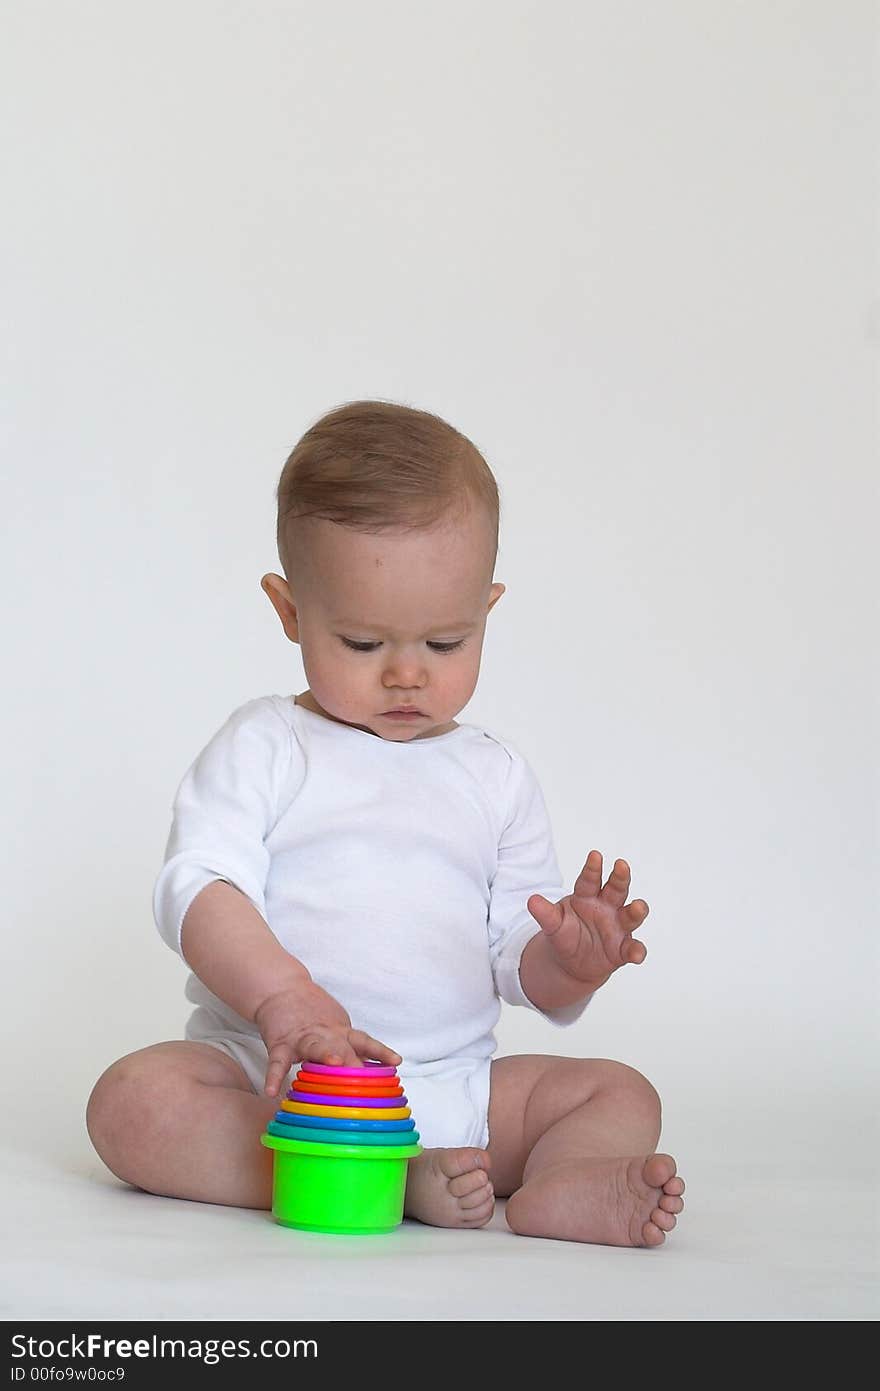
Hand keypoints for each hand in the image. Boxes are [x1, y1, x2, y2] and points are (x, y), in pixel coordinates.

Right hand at [254, 977, 401, 1097]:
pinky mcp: (280, 1044)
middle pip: (342, 1047)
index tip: (396, 1062)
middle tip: (364, 1075)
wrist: (281, 990)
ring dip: (324, 1055)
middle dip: (353, 1061)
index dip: (380, 1051)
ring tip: (333, 1063)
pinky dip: (273, 1076)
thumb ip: (352, 1049)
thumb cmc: (313, 1015)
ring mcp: (301, 1039)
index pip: (364, 1041)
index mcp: (340, 1032)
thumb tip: (374, 1074)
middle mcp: (324, 1035)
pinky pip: (276, 1062)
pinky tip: (271, 1091)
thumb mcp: (337, 1028)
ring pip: (314, 1047)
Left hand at [526, 850, 648, 992]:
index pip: (590, 880)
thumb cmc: (564, 934)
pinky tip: (636, 954)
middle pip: (616, 889)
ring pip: (630, 915)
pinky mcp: (623, 949)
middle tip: (621, 865)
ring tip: (638, 906)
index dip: (592, 868)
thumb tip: (531, 901)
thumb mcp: (553, 924)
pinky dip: (636, 951)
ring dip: (636, 910)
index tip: (595, 855)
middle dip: (620, 877)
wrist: (571, 962)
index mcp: (587, 896)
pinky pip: (632, 948)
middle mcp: (607, 907)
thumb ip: (545, 913)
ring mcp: (617, 927)